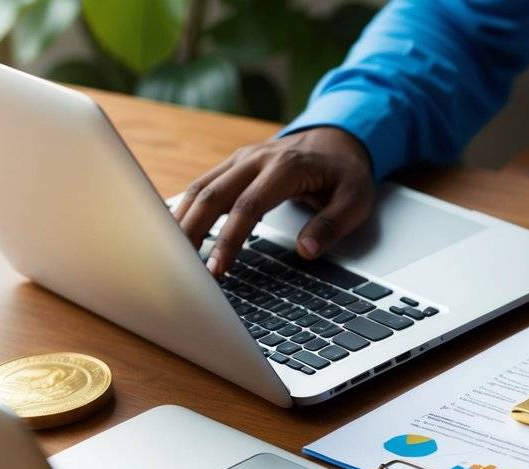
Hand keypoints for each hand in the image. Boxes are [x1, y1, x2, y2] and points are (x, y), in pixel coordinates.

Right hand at [173, 127, 374, 275]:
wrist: (337, 140)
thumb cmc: (346, 173)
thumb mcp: (356, 200)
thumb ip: (332, 225)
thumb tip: (306, 251)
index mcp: (285, 167)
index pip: (248, 206)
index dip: (229, 239)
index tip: (217, 269)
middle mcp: (256, 158)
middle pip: (211, 195)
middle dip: (192, 233)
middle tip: (183, 269)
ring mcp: (240, 159)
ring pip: (199, 188)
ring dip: (182, 221)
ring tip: (173, 257)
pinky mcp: (233, 166)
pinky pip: (202, 186)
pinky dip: (187, 209)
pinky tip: (178, 233)